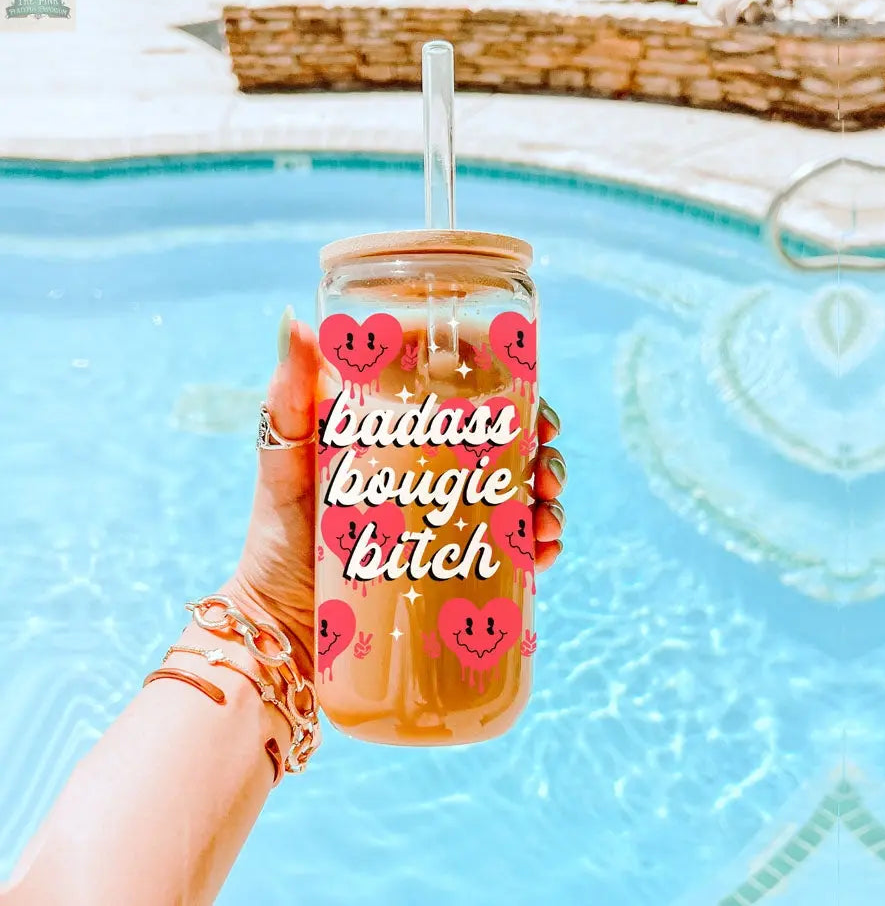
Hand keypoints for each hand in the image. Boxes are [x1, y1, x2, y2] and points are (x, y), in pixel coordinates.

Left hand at [225, 310, 566, 676]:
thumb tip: (294, 318)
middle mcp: (436, 475)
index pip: (472, 403)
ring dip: (550, 499)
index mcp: (407, 438)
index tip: (535, 403)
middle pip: (510, 449)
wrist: (281, 623)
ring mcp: (451, 523)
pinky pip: (514, 553)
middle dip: (545, 452)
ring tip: (548, 516)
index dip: (516, 396)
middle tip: (548, 469)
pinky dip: (541, 546)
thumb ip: (288, 397)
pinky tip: (547, 549)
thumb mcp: (285, 458)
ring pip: (521, 498)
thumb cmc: (277, 534)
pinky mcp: (458, 570)